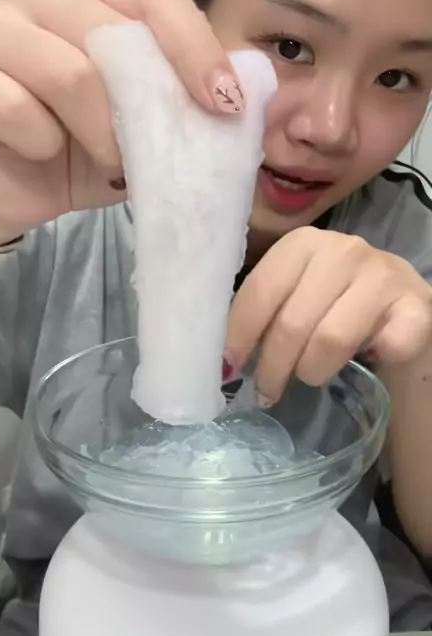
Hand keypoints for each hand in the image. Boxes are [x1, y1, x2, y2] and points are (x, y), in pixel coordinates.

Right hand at [0, 0, 236, 243]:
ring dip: (99, 133)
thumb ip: (179, 102)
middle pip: (111, 35)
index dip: (195, 49)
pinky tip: (38, 154)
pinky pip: (14, 107)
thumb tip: (245, 93)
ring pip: (68, 71)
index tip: (225, 104)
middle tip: (151, 156)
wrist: (2, 192)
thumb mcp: (138, 131)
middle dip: (145, 108)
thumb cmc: (72, 154)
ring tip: (103, 162)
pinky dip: (40, 144)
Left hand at [226, 227, 431, 401]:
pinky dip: (374, 361)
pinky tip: (370, 360)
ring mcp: (383, 275)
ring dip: (313, 370)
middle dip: (273, 366)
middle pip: (292, 321)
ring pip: (331, 340)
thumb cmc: (335, 305)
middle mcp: (344, 250)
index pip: (261, 291)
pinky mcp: (416, 305)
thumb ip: (265, 314)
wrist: (404, 308)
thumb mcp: (296, 297)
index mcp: (303, 244)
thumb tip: (223, 360)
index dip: (239, 334)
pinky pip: (387, 347)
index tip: (229, 367)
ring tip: (311, 376)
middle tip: (267, 391)